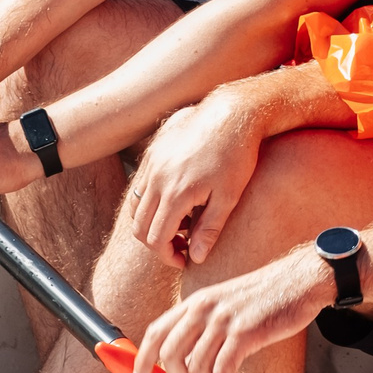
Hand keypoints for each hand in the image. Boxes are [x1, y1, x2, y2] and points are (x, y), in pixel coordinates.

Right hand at [125, 93, 263, 265]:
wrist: (232, 112)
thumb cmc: (237, 155)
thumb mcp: (229, 197)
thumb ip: (209, 230)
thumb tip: (196, 258)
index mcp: (175, 193)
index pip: (155, 238)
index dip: (168, 256)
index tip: (185, 260)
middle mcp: (156, 177)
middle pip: (139, 226)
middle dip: (157, 243)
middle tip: (182, 245)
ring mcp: (152, 162)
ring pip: (135, 205)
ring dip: (151, 221)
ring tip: (180, 223)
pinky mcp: (153, 150)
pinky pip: (140, 183)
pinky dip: (151, 199)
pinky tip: (177, 198)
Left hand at [133, 248, 331, 372]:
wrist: (299, 280)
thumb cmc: (265, 297)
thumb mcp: (224, 304)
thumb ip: (202, 326)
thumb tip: (183, 363)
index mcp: (195, 301)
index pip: (155, 332)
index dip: (141, 361)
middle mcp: (203, 307)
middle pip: (170, 356)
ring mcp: (223, 319)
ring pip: (196, 369)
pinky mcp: (244, 331)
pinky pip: (223, 372)